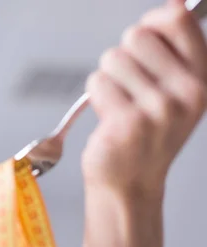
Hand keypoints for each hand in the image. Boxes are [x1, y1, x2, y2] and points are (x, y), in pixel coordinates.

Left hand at [82, 0, 206, 198]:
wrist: (130, 182)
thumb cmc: (147, 133)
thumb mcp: (173, 89)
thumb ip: (173, 47)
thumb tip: (174, 1)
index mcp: (202, 78)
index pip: (177, 19)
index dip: (151, 22)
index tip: (143, 40)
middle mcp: (187, 92)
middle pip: (135, 36)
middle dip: (123, 57)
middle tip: (129, 87)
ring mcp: (159, 109)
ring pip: (112, 59)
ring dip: (107, 79)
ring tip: (120, 104)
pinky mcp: (128, 122)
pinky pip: (97, 82)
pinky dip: (96, 97)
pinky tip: (109, 117)